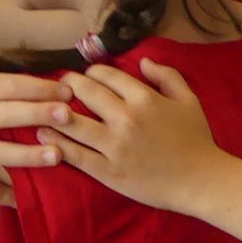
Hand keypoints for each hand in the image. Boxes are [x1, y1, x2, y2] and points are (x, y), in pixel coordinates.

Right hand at [0, 62, 70, 196]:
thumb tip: (9, 69)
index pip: (10, 85)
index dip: (41, 87)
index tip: (67, 90)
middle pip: (11, 115)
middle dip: (44, 115)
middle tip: (73, 116)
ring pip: (0, 154)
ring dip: (32, 156)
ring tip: (58, 156)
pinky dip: (2, 195)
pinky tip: (23, 199)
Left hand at [45, 61, 231, 213]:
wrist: (201, 181)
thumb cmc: (196, 140)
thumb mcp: (188, 100)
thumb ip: (167, 76)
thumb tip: (143, 61)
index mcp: (144, 99)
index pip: (106, 75)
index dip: (91, 72)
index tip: (85, 75)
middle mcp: (126, 118)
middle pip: (85, 92)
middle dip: (67, 85)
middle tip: (58, 86)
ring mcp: (114, 146)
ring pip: (73, 122)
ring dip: (52, 112)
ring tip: (41, 108)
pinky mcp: (107, 171)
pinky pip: (75, 154)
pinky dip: (56, 144)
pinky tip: (42, 137)